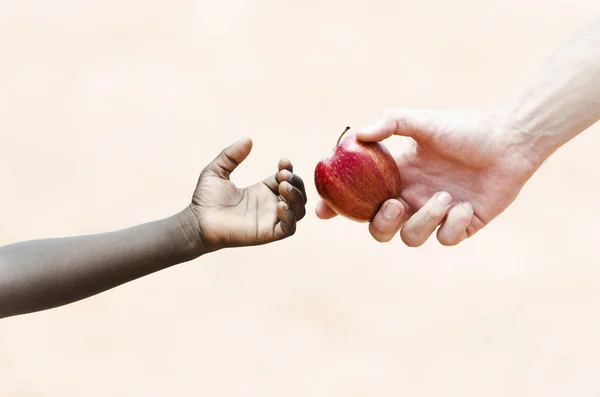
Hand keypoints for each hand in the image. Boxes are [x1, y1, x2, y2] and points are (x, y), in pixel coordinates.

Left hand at [188, 137, 306, 251]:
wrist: (197, 222)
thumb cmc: (205, 200)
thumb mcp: (217, 170)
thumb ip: (232, 155)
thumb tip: (248, 139)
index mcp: (261, 191)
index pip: (286, 179)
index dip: (289, 169)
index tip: (283, 161)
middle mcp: (269, 205)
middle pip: (298, 194)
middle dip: (296, 181)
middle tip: (282, 174)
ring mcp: (270, 220)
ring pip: (298, 211)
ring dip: (296, 197)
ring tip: (283, 186)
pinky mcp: (267, 234)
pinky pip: (289, 228)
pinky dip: (290, 216)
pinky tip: (279, 205)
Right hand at [316, 108, 539, 245]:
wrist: (509, 141)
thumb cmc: (464, 128)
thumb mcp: (422, 121)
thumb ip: (388, 123)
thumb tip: (356, 134)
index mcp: (397, 177)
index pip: (360, 197)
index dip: (339, 207)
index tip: (324, 211)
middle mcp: (412, 198)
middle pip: (380, 228)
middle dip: (381, 223)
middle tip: (395, 204)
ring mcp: (435, 214)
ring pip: (411, 237)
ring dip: (423, 221)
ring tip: (445, 197)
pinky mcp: (461, 226)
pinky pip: (445, 239)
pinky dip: (452, 225)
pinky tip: (466, 205)